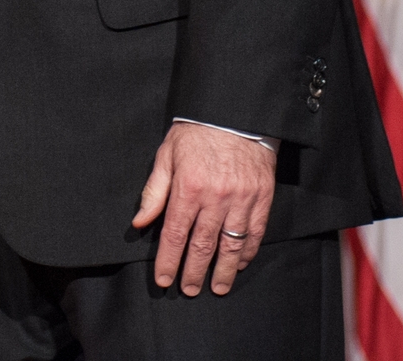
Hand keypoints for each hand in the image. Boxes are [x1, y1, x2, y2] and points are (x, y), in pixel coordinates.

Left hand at [131, 122, 275, 295]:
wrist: (235, 112)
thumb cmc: (196, 133)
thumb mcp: (166, 155)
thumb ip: (154, 191)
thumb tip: (140, 222)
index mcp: (188, 187)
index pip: (175, 234)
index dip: (169, 261)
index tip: (164, 280)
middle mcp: (215, 197)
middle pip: (202, 245)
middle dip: (193, 272)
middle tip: (188, 290)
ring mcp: (242, 199)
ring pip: (231, 244)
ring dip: (223, 270)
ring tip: (217, 287)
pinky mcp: (262, 197)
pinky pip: (255, 232)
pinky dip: (247, 251)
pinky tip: (239, 263)